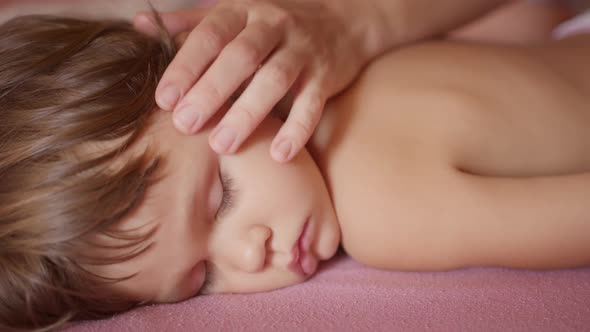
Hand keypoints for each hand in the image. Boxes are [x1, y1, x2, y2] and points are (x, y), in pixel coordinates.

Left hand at [134, 0, 389, 161]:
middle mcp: (274, 26)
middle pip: (241, 57)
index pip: (210, 35)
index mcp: (244, 11)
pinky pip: (312, 103)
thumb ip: (191, 22)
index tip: (164, 99)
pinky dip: (297, 129)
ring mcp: (303, 51)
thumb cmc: (276, 23)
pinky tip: (279, 156)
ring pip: (275, 80)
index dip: (186, 65)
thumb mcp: (235, 13)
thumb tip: (140, 25)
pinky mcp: (327, 76)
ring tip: (222, 146)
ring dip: (248, 114)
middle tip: (185, 125)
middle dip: (212, 91)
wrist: (344, 20)